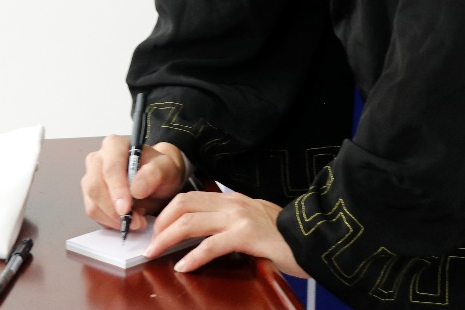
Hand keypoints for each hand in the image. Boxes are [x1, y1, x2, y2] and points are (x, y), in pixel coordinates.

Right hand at [81, 136, 186, 230]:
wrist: (156, 180)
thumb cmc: (159, 170)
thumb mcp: (167, 168)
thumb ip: (154, 173)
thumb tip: (136, 189)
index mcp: (115, 145)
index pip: (110, 168)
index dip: (117, 190)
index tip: (126, 209)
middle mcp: (98, 159)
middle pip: (95, 187)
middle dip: (114, 209)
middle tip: (136, 221)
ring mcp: (91, 178)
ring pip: (92, 203)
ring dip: (113, 218)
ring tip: (137, 220)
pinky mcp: (91, 196)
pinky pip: (94, 214)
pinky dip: (110, 222)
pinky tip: (127, 219)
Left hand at [146, 190, 309, 278]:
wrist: (315, 238)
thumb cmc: (284, 236)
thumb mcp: (253, 222)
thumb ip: (230, 224)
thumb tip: (202, 236)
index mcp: (232, 199)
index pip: (189, 197)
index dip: (166, 213)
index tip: (155, 230)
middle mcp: (233, 203)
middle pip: (183, 204)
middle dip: (160, 224)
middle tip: (150, 243)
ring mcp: (240, 217)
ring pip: (190, 221)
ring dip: (167, 238)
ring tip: (155, 253)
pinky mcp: (248, 235)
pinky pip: (211, 245)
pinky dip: (193, 257)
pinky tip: (184, 267)